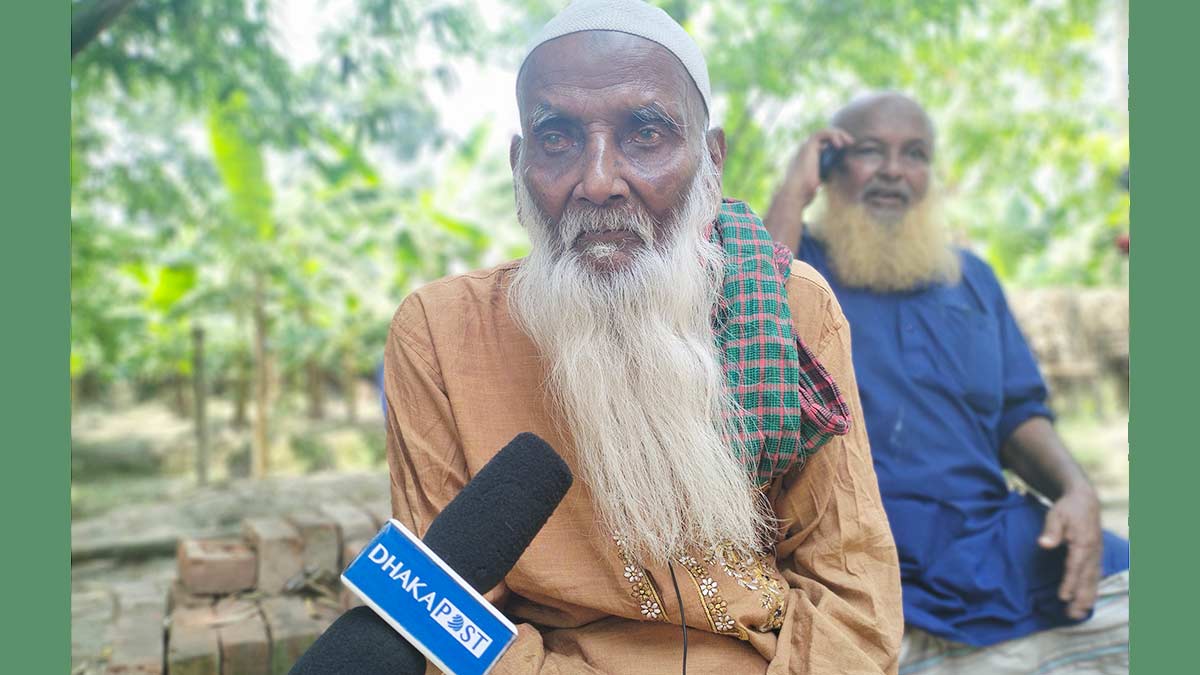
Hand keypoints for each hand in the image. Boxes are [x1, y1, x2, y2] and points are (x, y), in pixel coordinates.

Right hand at [779, 127, 854, 209]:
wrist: (795, 193)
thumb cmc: (805, 192)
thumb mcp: (818, 180)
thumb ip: (825, 173)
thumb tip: (835, 172)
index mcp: (806, 156)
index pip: (822, 144)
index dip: (835, 145)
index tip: (846, 150)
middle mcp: (805, 149)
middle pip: (824, 136)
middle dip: (839, 137)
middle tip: (851, 144)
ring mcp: (805, 146)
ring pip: (824, 132)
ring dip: (839, 134)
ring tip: (850, 142)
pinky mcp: (808, 146)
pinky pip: (823, 133)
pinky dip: (833, 136)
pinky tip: (840, 145)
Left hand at [1038, 487, 1102, 619]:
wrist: (1085, 501)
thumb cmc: (1067, 509)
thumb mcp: (1055, 514)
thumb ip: (1051, 530)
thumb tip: (1044, 544)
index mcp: (1084, 543)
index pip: (1075, 567)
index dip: (1070, 583)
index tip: (1063, 597)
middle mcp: (1093, 552)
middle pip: (1087, 579)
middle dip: (1080, 598)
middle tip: (1072, 615)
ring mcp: (1097, 555)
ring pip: (1093, 580)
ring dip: (1087, 598)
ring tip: (1079, 615)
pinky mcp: (1096, 556)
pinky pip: (1096, 577)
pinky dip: (1092, 590)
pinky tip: (1088, 603)